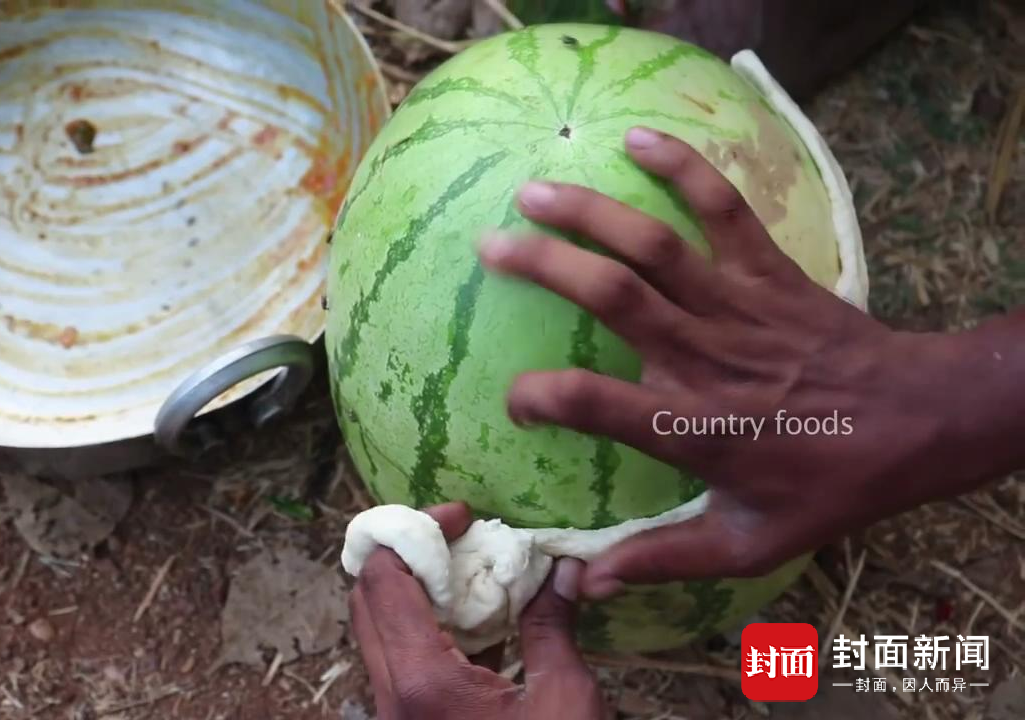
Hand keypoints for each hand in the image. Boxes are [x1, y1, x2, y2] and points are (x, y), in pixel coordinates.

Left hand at [350, 502, 606, 719]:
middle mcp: (389, 698)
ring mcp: (391, 717)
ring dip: (415, 592)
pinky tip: (477, 626)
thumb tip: (562, 569)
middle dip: (408, 556)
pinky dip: (424, 629)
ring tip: (472, 576)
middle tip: (461, 538)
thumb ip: (552, 626)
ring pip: (376, 631)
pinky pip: (396, 662)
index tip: (462, 515)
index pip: (383, 578)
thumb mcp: (566, 701)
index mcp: (422, 683)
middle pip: (366, 599)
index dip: (414, 530)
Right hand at [477, 127, 1021, 596]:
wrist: (919, 421)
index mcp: (693, 426)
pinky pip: (724, 212)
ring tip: (535, 191)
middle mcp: (707, 358)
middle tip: (491, 245)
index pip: (598, 405)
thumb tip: (582, 584)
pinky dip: (686, 171)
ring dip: (593, 214)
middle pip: (614, 299)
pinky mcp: (770, 272)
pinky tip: (640, 140)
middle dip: (547, 266)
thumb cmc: (826, 483)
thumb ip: (662, 559)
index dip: (542, 398)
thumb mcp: (748, 543)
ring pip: (656, 249)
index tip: (516, 399)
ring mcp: (738, 308)